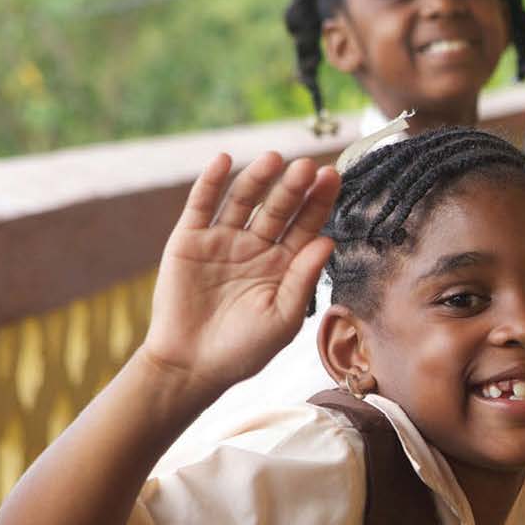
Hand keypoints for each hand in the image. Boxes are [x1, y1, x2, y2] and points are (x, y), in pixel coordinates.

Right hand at [142, 152, 339, 399]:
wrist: (191, 365)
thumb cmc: (244, 350)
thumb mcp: (282, 318)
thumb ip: (303, 279)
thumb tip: (328, 240)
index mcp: (283, 265)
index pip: (306, 226)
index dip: (319, 202)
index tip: (334, 177)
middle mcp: (256, 247)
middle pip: (278, 208)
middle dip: (294, 187)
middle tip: (308, 166)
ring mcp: (223, 240)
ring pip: (243, 200)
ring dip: (258, 178)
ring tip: (274, 159)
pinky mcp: (190, 239)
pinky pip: (201, 204)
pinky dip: (211, 182)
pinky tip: (224, 160)